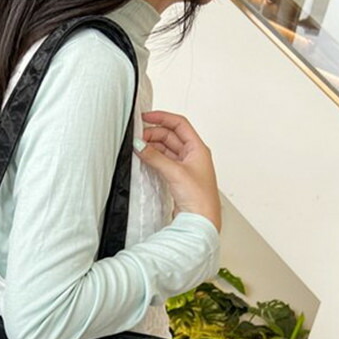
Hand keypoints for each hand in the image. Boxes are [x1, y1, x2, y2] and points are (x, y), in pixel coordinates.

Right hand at [134, 110, 221, 231]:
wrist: (201, 221)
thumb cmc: (200, 199)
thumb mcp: (175, 172)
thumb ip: (156, 157)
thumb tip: (140, 145)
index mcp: (198, 148)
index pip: (179, 124)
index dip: (162, 117)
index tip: (145, 117)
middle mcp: (192, 156)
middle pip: (170, 136)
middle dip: (153, 134)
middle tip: (137, 138)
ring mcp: (184, 167)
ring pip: (165, 150)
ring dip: (152, 147)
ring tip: (138, 148)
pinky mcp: (177, 179)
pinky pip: (163, 163)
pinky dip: (153, 159)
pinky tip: (144, 160)